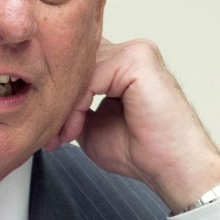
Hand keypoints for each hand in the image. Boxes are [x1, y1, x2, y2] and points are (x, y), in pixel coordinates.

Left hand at [45, 38, 219, 212]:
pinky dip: (76, 106)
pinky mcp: (137, 60)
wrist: (174, 169)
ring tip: (64, 137)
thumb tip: (45, 102)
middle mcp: (131, 51)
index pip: (77, 64)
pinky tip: (75, 130)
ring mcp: (136, 51)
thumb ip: (74, 107)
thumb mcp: (93, 126)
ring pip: (79, 71)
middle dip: (58, 102)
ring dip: (64, 107)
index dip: (59, 95)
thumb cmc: (141, 151)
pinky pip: (90, 76)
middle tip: (50, 136)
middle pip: (75, 64)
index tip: (49, 132)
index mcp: (123, 62)